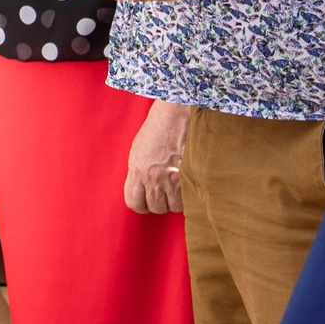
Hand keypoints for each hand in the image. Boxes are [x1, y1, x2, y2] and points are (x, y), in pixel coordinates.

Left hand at [124, 99, 190, 215]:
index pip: (134, 203)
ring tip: (177, 187)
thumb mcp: (139, 152)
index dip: (141, 205)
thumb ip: (139, 174)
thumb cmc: (157, 130)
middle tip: (165, 192)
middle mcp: (153, 178)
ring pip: (173, 207)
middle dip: (160, 203)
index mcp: (137, 171)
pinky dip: (188, 197)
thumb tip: (143, 191)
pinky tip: (187, 185)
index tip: (146, 200)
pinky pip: (188, 199)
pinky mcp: (190, 176)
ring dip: (176, 201)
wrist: (176, 115)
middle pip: (155, 208)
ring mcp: (173, 178)